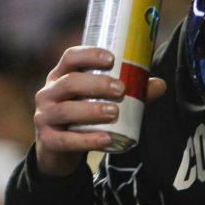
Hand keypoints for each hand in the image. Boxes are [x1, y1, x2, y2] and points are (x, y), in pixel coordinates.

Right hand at [32, 46, 166, 176]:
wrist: (57, 149)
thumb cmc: (80, 117)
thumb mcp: (97, 101)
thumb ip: (128, 94)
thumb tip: (159, 84)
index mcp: (60, 76)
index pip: (70, 58)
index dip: (89, 55)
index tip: (111, 58)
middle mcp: (48, 93)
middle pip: (68, 82)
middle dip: (95, 84)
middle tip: (121, 89)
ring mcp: (44, 116)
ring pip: (65, 110)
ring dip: (91, 110)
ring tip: (114, 112)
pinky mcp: (47, 140)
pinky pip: (66, 140)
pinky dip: (87, 140)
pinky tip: (105, 139)